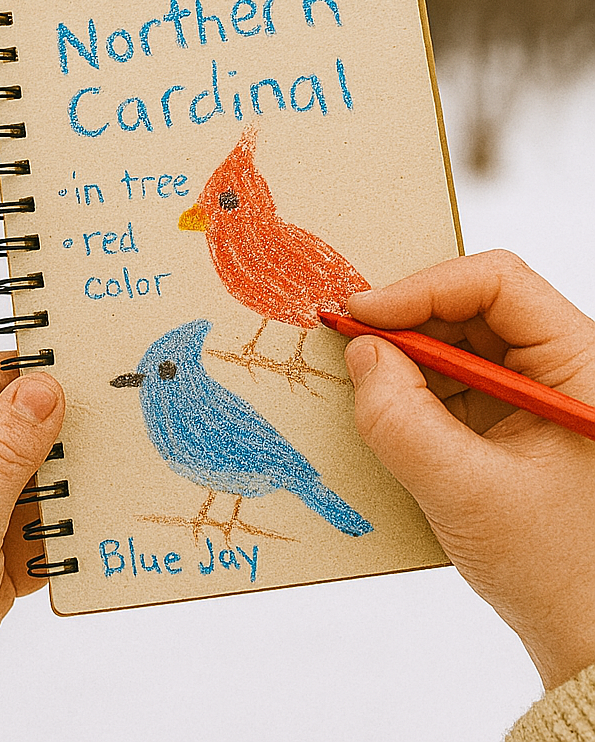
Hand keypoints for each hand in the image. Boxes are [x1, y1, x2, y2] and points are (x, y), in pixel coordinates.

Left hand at [0, 353, 64, 741]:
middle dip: (35, 432)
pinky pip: (14, 530)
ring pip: (5, 480)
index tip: (55, 378)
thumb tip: (42, 389)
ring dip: (46, 487)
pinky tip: (74, 540)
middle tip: (91, 431)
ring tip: (91, 487)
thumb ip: (4, 453)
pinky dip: (45, 534)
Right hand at [345, 250, 594, 689]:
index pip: (497, 284)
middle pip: (472, 306)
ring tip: (365, 386)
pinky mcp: (510, 419)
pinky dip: (412, 390)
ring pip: (457, 341)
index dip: (423, 288)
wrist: (586, 636)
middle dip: (406, 322)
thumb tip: (361, 353)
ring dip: (405, 358)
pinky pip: (451, 381)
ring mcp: (535, 393)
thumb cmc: (559, 572)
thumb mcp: (467, 493)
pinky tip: (387, 413)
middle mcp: (561, 368)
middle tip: (348, 344)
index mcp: (580, 367)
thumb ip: (403, 419)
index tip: (363, 315)